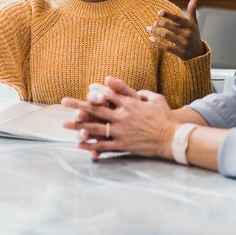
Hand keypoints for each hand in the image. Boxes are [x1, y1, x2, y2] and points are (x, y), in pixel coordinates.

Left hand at [62, 77, 177, 159]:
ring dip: (79, 126)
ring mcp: (121, 131)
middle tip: (64, 102)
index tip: (87, 89)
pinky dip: (91, 145)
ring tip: (65, 124)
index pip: (109, 95)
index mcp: (130, 104)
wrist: (172, 138)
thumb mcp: (156, 99)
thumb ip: (143, 93)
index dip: (96, 92)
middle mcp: (122, 116)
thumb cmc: (165, 118)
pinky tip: (79, 144)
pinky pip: (103, 145)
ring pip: (95, 128)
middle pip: (96, 109)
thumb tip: (134, 90)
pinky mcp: (123, 145)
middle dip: (79, 105)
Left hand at [147, 0, 204, 59]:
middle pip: (170, 27)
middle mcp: (187, 34)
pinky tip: (151, 38)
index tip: (159, 12)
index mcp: (190, 26)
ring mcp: (183, 44)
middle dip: (160, 24)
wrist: (198, 54)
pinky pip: (166, 47)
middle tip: (154, 22)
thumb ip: (193, 9)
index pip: (178, 19)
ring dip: (156, 32)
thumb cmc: (194, 35)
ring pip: (166, 36)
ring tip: (149, 28)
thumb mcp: (195, 23)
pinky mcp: (179, 53)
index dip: (168, 15)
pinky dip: (157, 42)